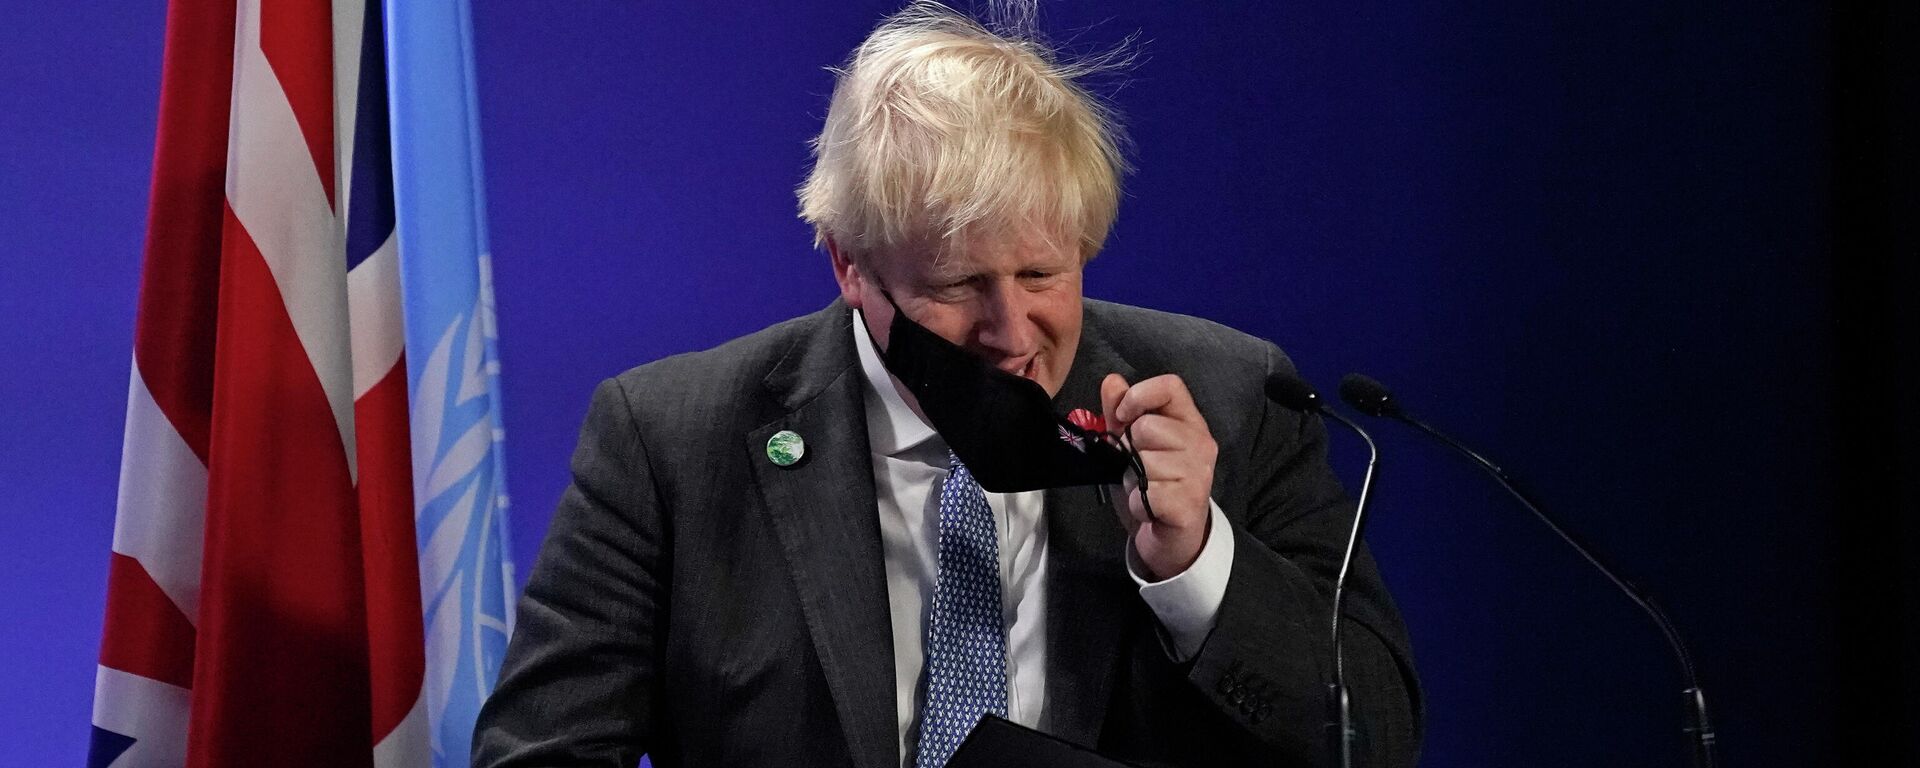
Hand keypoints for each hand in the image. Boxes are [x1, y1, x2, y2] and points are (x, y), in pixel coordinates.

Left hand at [1100, 373, 1216, 580]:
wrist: (1171, 538)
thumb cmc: (1152, 486)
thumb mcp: (1131, 446)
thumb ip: (1120, 413)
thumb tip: (1112, 381)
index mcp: (1189, 422)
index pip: (1171, 386)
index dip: (1139, 394)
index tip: (1122, 415)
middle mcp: (1201, 443)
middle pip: (1148, 426)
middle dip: (1131, 450)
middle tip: (1141, 468)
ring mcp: (1199, 473)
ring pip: (1144, 462)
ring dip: (1134, 481)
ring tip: (1148, 490)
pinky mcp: (1189, 503)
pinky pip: (1146, 494)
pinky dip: (1138, 505)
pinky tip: (1150, 509)